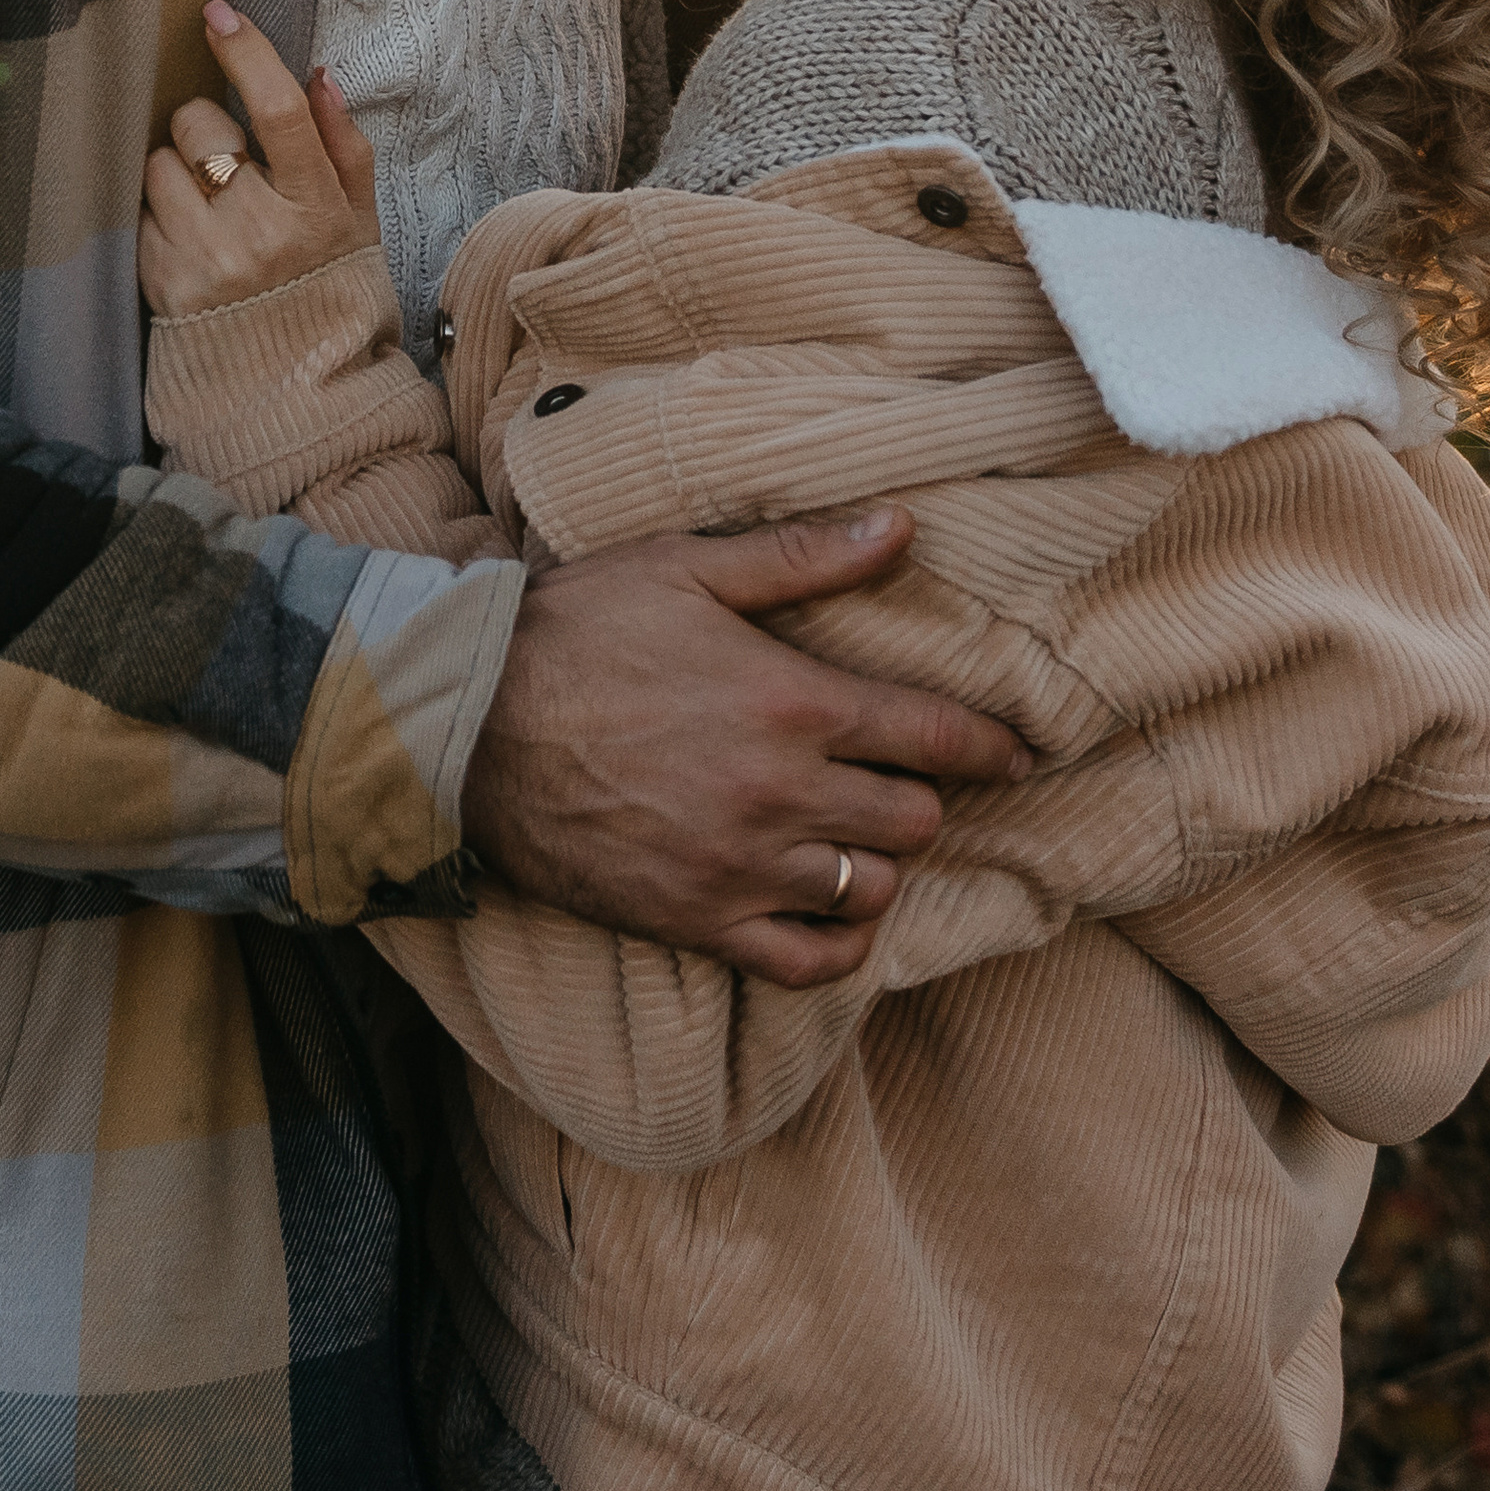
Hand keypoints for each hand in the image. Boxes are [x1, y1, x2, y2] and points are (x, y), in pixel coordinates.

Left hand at [140, 0, 381, 318]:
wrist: (295, 386)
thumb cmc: (329, 286)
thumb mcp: (359, 218)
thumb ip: (343, 144)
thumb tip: (316, 74)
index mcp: (317, 209)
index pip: (280, 111)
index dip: (248, 53)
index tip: (219, 14)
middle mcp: (259, 234)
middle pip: (201, 128)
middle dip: (205, 129)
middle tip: (225, 159)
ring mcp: (205, 260)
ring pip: (158, 164)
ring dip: (175, 170)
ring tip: (206, 203)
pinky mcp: (161, 283)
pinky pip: (137, 210)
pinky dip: (157, 210)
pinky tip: (187, 235)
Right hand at [460, 508, 1032, 990]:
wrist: (467, 723)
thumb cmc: (576, 630)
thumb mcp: (687, 570)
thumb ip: (801, 557)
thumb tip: (899, 526)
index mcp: (792, 702)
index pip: (933, 737)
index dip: (992, 746)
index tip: (1022, 752)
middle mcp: (781, 795)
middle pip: (912, 822)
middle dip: (921, 797)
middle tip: (902, 779)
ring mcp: (740, 869)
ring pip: (869, 892)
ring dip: (878, 865)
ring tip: (857, 838)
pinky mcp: (696, 921)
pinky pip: (805, 963)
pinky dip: (837, 945)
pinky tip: (830, 913)